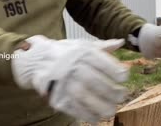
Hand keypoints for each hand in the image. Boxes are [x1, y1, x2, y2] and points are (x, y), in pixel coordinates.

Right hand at [11, 36, 127, 122]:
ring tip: (111, 111)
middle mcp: (71, 65)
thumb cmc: (64, 52)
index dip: (115, 71)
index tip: (124, 78)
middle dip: (111, 91)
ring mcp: (61, 80)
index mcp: (80, 52)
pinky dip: (85, 114)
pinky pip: (71, 106)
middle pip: (93, 80)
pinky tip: (96, 118)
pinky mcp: (54, 93)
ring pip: (82, 95)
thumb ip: (102, 46)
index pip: (101, 62)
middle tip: (122, 96)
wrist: (35, 59)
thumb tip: (121, 42)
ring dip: (100, 106)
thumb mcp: (81, 45)